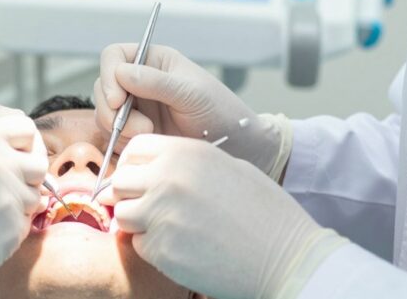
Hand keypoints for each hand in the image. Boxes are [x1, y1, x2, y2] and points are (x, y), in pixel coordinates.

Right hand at [0, 103, 48, 298]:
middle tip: (2, 183)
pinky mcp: (11, 230)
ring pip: (33, 196)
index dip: (22, 140)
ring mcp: (7, 198)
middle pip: (37, 162)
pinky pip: (24, 223)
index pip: (25, 127)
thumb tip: (15, 128)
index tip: (14, 151)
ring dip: (16, 202)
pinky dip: (9, 226)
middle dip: (25, 173)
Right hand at [95, 43, 289, 177]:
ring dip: (119, 127)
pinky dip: (121, 140)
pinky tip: (146, 142)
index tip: (118, 100)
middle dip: (112, 108)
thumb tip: (121, 72)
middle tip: (139, 127)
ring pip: (104, 112)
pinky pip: (112, 134)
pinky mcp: (134, 131)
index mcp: (153, 61)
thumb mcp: (192, 93)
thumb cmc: (220, 111)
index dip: (109, 75)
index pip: (114, 56)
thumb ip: (156, 82)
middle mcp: (139, 81)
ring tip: (149, 134)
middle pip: (103, 86)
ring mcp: (135, 107)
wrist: (235, 146)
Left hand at [102, 135, 346, 298]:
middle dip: (131, 195)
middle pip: (120, 181)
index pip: (134, 149)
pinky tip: (181, 247)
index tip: (144, 179)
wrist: (286, 257)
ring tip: (169, 228)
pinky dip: (153, 248)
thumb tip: (154, 169)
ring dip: (139, 222)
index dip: (135, 165)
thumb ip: (185, 163)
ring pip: (123, 214)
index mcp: (185, 152)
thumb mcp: (227, 167)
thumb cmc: (264, 213)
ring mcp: (161, 214)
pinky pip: (139, 244)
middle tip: (153, 207)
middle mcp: (168, 178)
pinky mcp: (162, 250)